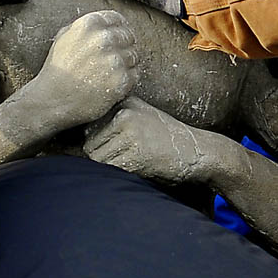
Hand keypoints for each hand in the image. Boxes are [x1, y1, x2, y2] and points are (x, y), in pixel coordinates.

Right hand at [30, 10, 138, 128]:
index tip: (120, 36)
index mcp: (90, 24)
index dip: (120, 28)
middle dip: (124, 46)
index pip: (118, 19)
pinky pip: (135, 74)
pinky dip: (128, 79)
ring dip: (126, 64)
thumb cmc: (56, 70)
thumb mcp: (64, 37)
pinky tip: (113, 83)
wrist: (51, 99)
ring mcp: (115, 60)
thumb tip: (105, 23)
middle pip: (129, 37)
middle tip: (113, 59)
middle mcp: (105, 39)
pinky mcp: (122, 80)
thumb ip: (85, 26)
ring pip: (134, 56)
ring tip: (110, 74)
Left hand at [84, 96, 206, 184]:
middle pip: (90, 145)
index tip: (99, 149)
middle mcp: (124, 115)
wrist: (196, 149)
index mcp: (123, 104)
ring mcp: (130, 134)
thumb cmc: (164, 134)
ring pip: (97, 159)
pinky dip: (119, 174)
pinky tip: (136, 168)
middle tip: (119, 159)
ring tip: (128, 163)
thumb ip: (115, 114)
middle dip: (99, 156)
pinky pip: (112, 169)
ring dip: (108, 167)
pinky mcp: (136, 153)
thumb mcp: (141, 113)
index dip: (93, 142)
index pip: (89, 127)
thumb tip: (81, 127)